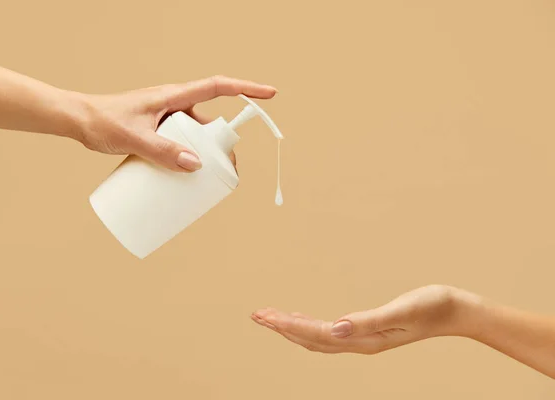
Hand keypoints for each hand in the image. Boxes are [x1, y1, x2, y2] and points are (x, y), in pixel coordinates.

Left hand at [77, 75, 276, 171]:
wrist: (77, 119)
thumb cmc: (102, 121)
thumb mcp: (134, 138)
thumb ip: (162, 152)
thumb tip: (196, 166)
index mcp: (174, 96)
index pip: (218, 87)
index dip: (246, 89)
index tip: (269, 94)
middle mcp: (173, 105)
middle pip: (209, 123)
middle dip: (223, 146)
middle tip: (228, 172)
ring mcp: (165, 118)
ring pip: (195, 136)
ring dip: (204, 155)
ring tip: (205, 181)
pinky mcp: (157, 131)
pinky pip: (180, 143)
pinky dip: (187, 157)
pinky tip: (184, 176)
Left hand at [252, 285, 479, 353]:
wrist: (456, 311)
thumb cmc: (433, 306)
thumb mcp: (402, 311)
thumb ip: (369, 321)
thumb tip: (335, 328)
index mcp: (365, 340)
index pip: (317, 335)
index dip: (289, 326)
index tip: (265, 316)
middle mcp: (359, 342)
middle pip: (310, 339)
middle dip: (282, 328)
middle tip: (256, 315)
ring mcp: (363, 338)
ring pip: (317, 337)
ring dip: (292, 327)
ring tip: (269, 317)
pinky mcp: (367, 330)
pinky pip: (329, 332)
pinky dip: (309, 326)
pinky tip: (300, 319)